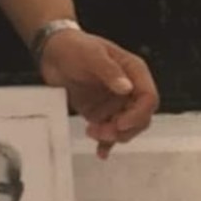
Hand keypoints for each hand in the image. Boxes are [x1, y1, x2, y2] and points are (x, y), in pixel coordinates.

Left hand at [39, 29, 158, 158]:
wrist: (52, 52)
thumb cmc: (74, 47)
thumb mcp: (91, 55)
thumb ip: (109, 70)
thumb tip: (126, 88)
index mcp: (133, 71)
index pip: (148, 98)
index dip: (138, 114)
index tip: (120, 123)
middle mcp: (129, 89)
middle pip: (141, 117)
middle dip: (125, 129)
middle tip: (102, 130)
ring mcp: (116, 103)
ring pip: (126, 128)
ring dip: (113, 136)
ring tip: (92, 131)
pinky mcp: (101, 113)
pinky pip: (110, 132)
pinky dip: (107, 144)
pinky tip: (101, 152)